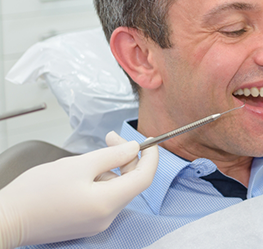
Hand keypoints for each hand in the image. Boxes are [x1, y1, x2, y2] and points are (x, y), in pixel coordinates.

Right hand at [0, 131, 157, 248]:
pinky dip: (102, 180)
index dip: (151, 157)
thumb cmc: (38, 191)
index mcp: (108, 203)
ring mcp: (97, 222)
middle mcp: (107, 217)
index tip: (149, 140)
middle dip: (126, 157)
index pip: (144, 178)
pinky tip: (85, 171)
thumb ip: (112, 155)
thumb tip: (135, 148)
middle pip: (131, 182)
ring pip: (117, 188)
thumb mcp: (79, 165)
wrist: (7, 219)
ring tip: (89, 157)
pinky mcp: (86, 222)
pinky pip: (104, 197)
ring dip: (112, 168)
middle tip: (111, 138)